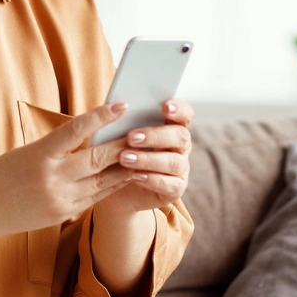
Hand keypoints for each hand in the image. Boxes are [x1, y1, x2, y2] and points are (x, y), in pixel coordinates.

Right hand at [0, 102, 137, 236]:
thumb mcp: (25, 152)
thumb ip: (57, 147)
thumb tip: (90, 135)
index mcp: (38, 156)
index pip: (75, 131)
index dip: (101, 116)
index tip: (121, 104)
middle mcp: (52, 179)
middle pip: (97, 159)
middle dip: (124, 144)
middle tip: (145, 129)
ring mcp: (60, 200)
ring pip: (103, 181)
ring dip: (126, 166)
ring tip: (146, 152)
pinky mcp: (64, 213)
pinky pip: (95, 197)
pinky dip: (112, 184)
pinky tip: (126, 174)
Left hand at [93, 98, 191, 214]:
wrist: (112, 187)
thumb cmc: (116, 153)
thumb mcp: (118, 136)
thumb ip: (124, 122)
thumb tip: (114, 108)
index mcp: (171, 127)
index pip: (184, 114)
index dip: (179, 109)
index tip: (165, 106)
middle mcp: (180, 147)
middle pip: (180, 136)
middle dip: (156, 136)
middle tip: (131, 137)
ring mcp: (180, 169)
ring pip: (173, 161)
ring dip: (148, 159)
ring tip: (124, 158)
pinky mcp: (176, 189)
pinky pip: (170, 185)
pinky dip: (152, 179)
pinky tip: (134, 176)